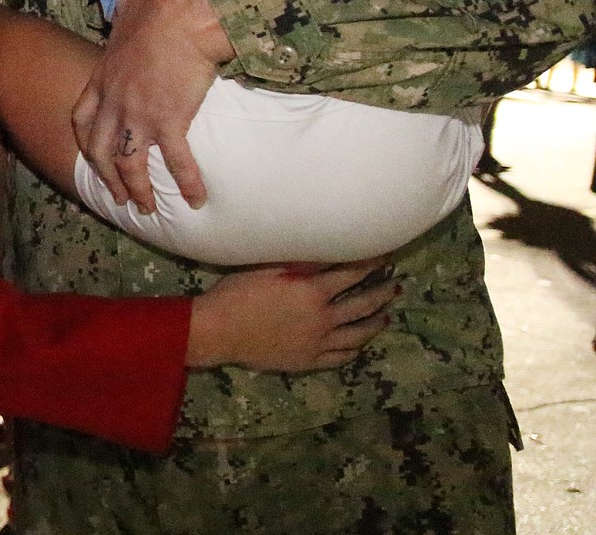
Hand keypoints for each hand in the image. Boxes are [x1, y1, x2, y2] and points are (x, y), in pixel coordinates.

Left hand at [72, 0, 232, 212]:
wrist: (183, 15)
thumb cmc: (161, 6)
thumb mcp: (129, 7)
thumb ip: (123, 12)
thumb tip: (128, 2)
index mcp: (103, 79)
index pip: (83, 119)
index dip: (86, 142)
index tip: (93, 156)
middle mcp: (115, 103)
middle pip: (100, 152)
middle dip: (107, 178)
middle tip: (120, 197)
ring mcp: (139, 115)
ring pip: (129, 166)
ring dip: (138, 191)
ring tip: (147, 208)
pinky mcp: (169, 122)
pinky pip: (175, 163)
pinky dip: (187, 184)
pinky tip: (196, 200)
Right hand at [187, 259, 397, 371]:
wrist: (218, 331)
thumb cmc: (236, 294)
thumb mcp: (266, 269)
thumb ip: (298, 263)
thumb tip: (324, 253)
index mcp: (312, 291)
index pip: (351, 274)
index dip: (370, 264)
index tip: (385, 257)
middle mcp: (323, 318)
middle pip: (362, 304)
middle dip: (382, 292)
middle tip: (395, 285)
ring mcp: (318, 342)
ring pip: (358, 334)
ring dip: (375, 322)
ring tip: (385, 315)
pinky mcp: (308, 360)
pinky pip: (340, 357)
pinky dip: (354, 349)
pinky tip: (359, 345)